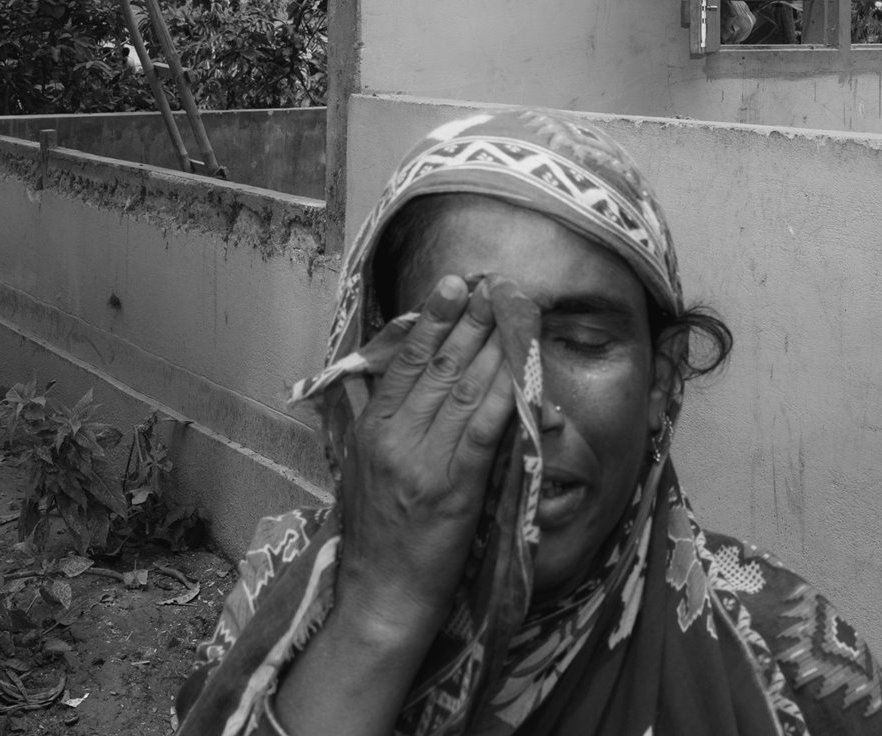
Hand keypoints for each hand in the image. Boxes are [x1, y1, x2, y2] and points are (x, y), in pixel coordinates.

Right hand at [334, 275, 517, 645]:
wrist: (382, 595)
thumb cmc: (378, 533)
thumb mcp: (363, 466)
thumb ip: (379, 420)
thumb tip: (391, 374)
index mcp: (373, 430)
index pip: (405, 361)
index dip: (432, 320)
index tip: (454, 285)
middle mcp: (394, 439)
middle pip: (437, 367)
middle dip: (470, 322)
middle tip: (494, 285)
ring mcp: (423, 464)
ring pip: (463, 392)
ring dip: (492, 348)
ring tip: (511, 313)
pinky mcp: (454, 493)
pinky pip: (482, 436)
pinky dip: (502, 400)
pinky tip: (518, 374)